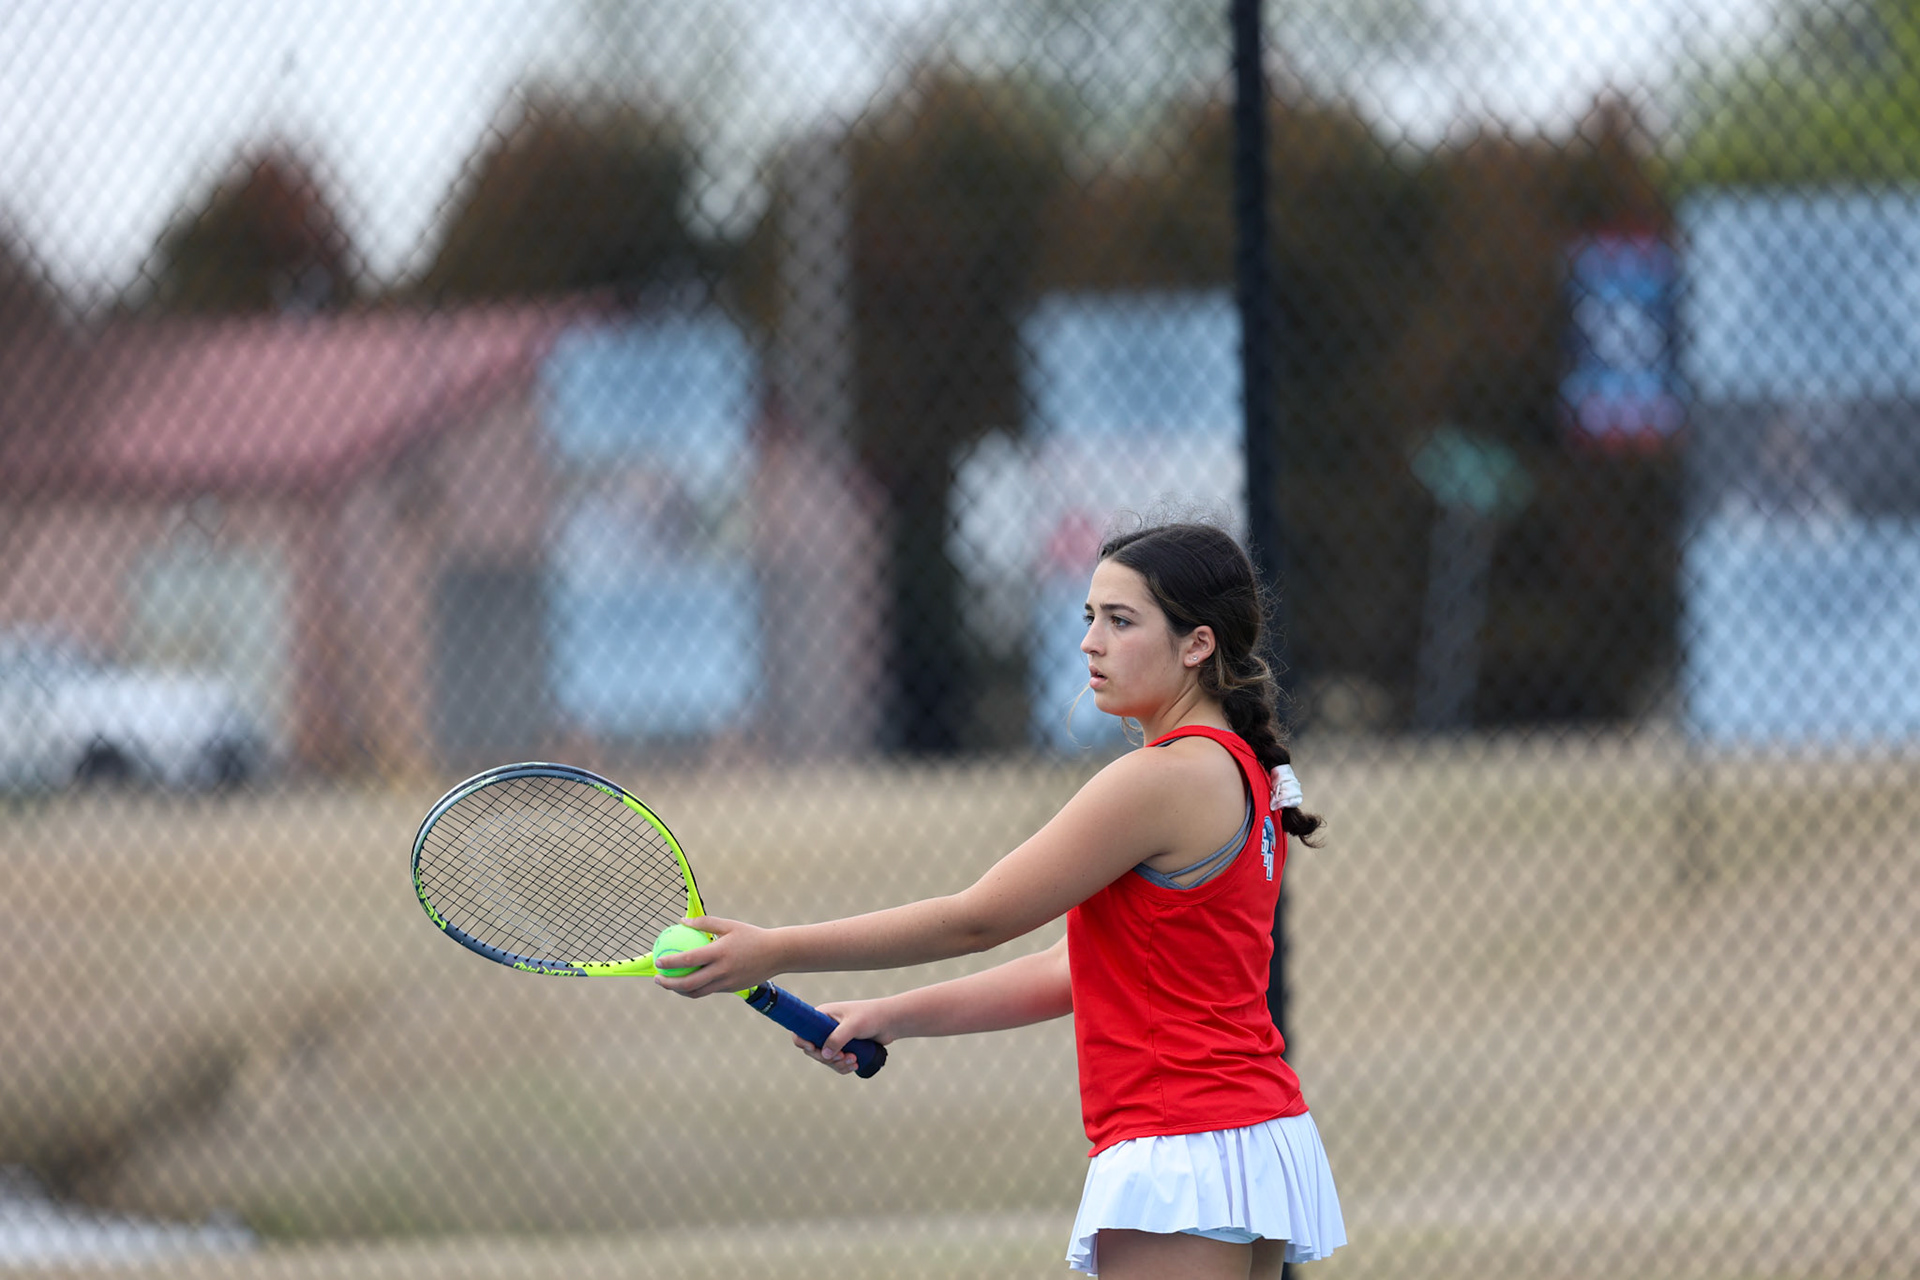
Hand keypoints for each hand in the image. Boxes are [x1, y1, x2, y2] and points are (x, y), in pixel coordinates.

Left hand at [651, 916, 780, 997]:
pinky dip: (695, 989)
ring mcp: (727, 982)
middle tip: (658, 978)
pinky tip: (687, 983)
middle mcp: (722, 970)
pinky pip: (708, 991)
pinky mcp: (731, 989)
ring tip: (669, 984)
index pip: (689, 960)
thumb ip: (705, 923)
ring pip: (697, 992)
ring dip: (679, 991)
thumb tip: (681, 920)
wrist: (777, 954)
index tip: (658, 961)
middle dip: (669, 984)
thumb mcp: (730, 925)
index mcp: (720, 952)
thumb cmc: (752, 935)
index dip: (670, 962)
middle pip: (689, 983)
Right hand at [791, 998, 895, 1074]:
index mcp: (822, 1015)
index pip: (801, 1030)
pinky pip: (836, 1063)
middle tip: (844, 1057)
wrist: (890, 1022)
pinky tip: (855, 1064)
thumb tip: (823, 1055)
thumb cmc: (872, 1016)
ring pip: (826, 1059)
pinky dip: (844, 1066)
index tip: (813, 1048)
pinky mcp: (843, 1047)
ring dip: (838, 1064)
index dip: (802, 1041)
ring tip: (854, 1060)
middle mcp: (824, 1027)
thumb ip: (837, 1038)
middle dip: (828, 1058)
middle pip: (813, 1050)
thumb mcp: (853, 1025)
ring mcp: (834, 1038)